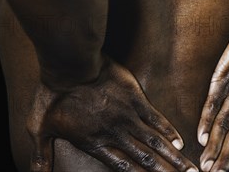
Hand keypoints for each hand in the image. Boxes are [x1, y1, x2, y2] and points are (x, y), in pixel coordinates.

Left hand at [27, 56, 198, 171]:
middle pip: (145, 158)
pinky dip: (168, 131)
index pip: (123, 167)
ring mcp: (128, 116)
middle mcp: (115, 134)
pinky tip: (179, 141)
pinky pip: (156, 118)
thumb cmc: (52, 96)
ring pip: (154, 141)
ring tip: (189, 168)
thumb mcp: (39, 128)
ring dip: (173, 157)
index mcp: (94, 143)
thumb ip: (40, 155)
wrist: (71, 66)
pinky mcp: (136, 98)